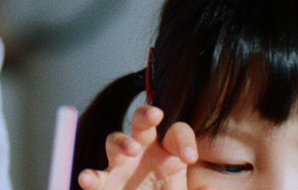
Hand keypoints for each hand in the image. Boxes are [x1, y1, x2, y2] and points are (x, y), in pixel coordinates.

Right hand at [77, 106, 200, 189]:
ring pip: (116, 140)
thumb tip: (209, 188)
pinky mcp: (104, 184)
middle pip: (143, 123)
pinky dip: (89, 177)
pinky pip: (95, 176)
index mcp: (169, 155)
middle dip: (147, 115)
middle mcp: (144, 153)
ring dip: (121, 141)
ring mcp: (121, 166)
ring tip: (131, 149)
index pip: (176, 133)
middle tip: (156, 114)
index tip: (190, 157)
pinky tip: (88, 178)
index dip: (183, 140)